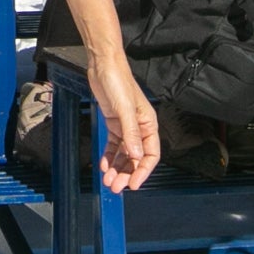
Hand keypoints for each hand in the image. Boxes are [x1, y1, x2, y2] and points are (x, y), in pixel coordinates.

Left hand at [86, 51, 161, 193]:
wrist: (103, 67)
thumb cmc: (118, 83)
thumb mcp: (125, 110)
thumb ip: (131, 134)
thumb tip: (136, 156)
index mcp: (148, 124)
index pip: (151, 155)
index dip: (143, 171)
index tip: (133, 184)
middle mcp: (139, 128)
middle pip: (136, 158)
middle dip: (126, 174)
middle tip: (115, 187)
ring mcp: (126, 127)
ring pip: (124, 155)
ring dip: (117, 169)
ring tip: (108, 180)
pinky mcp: (114, 124)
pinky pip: (113, 146)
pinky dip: (109, 157)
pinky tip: (103, 165)